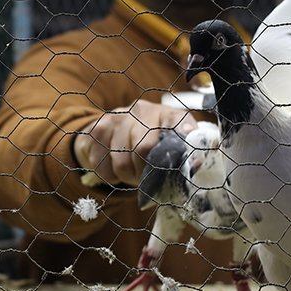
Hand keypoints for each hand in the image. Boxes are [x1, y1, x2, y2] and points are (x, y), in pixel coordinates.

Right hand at [74, 99, 197, 186]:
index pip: (178, 123)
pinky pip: (102, 165)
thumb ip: (181, 156)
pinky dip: (109, 176)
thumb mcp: (169, 148)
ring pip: (121, 162)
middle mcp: (143, 110)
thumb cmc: (150, 147)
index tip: (188, 158)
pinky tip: (115, 167)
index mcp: (167, 114)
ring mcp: (118, 117)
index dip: (182, 138)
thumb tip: (193, 165)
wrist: (114, 134)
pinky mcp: (97, 128)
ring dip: (127, 177)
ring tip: (133, 174)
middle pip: (144, 149)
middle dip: (145, 174)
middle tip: (148, 181)